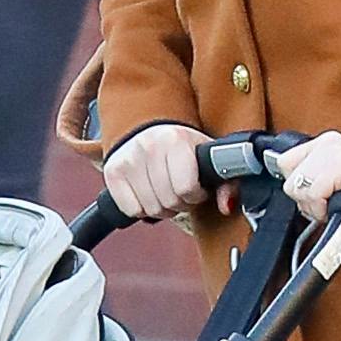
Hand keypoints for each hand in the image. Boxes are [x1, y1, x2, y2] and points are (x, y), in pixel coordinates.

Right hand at [104, 122, 226, 221]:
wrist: (148, 130)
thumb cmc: (181, 147)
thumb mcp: (206, 157)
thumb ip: (225, 182)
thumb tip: (227, 205)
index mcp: (175, 139)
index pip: (186, 188)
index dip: (195, 195)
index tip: (196, 188)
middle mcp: (148, 146)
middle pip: (169, 201)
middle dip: (180, 203)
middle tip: (180, 192)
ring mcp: (128, 159)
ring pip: (151, 208)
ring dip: (162, 208)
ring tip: (165, 192)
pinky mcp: (113, 172)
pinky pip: (130, 209)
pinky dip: (141, 208)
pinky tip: (148, 194)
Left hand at [275, 131, 340, 229]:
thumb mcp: (336, 182)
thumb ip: (313, 178)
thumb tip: (288, 189)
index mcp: (325, 142)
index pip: (283, 163)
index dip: (297, 187)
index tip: (318, 198)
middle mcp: (328, 141)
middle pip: (287, 177)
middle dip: (305, 199)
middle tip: (331, 203)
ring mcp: (336, 151)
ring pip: (297, 187)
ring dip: (315, 206)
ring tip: (339, 204)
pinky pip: (313, 192)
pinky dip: (324, 208)